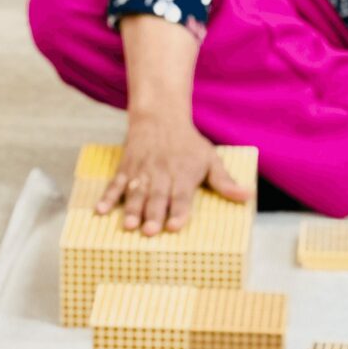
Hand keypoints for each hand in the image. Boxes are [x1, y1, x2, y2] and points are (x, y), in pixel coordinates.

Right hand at [97, 112, 250, 235]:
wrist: (160, 116)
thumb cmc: (188, 143)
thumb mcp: (211, 158)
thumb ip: (225, 181)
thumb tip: (247, 196)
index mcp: (184, 174)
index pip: (182, 196)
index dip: (179, 211)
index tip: (175, 226)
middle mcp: (162, 174)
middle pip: (157, 197)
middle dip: (153, 214)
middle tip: (149, 232)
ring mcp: (142, 172)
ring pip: (135, 193)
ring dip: (131, 209)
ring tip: (128, 226)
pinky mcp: (126, 168)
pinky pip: (115, 184)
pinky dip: (107, 197)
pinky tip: (99, 211)